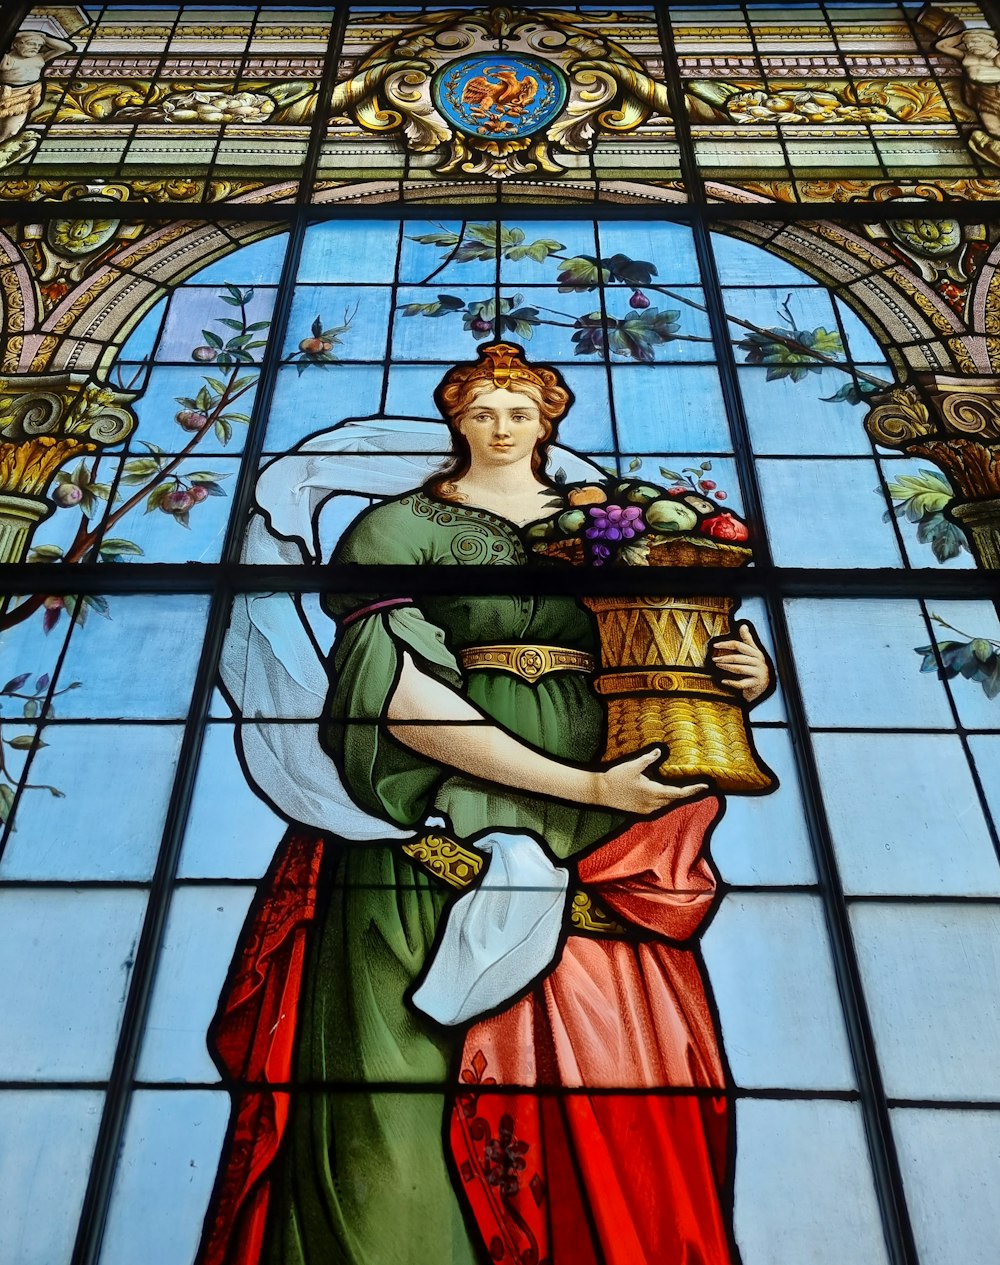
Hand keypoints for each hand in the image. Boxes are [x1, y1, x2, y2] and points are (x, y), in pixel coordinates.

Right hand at [591, 748, 707, 815]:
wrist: (600, 792)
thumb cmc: (616, 777)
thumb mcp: (633, 765)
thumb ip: (648, 759)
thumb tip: (660, 751)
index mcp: (653, 792)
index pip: (679, 793)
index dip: (693, 789)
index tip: (705, 786)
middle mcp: (652, 803)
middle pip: (674, 799)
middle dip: (685, 792)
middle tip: (696, 784)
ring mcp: (646, 809)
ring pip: (666, 803)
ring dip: (674, 796)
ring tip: (682, 787)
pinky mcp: (640, 811)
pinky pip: (658, 806)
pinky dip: (664, 799)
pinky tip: (663, 792)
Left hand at [710, 621, 771, 703]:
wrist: (765, 684)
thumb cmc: (756, 666)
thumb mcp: (753, 652)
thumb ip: (747, 640)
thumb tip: (743, 625)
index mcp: (756, 653)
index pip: (739, 645)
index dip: (726, 644)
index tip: (715, 645)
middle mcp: (758, 662)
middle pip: (739, 657)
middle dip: (725, 657)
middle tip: (714, 658)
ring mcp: (758, 673)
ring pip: (740, 669)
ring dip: (727, 667)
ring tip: (718, 666)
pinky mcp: (756, 683)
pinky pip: (742, 683)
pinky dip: (732, 682)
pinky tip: (723, 681)